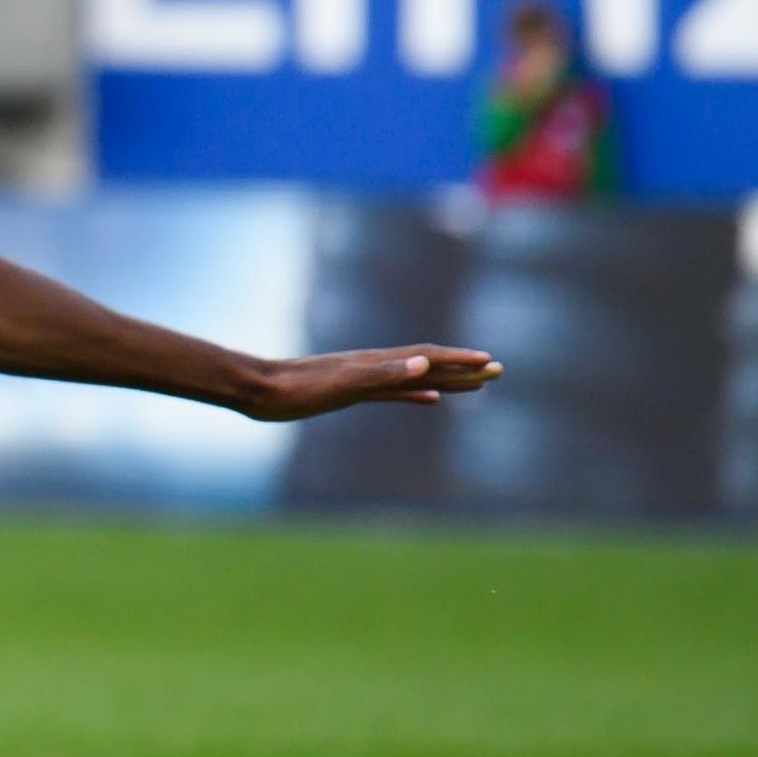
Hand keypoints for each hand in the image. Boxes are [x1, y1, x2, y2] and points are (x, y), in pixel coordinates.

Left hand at [236, 345, 503, 420]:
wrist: (259, 391)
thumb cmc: (297, 389)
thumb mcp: (343, 385)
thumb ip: (383, 376)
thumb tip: (424, 365)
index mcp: (377, 363)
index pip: (428, 358)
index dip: (461, 361)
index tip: (491, 363)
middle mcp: (374, 366)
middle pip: (429, 364)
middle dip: (465, 368)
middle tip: (499, 371)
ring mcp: (363, 378)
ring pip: (415, 377)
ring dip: (447, 379)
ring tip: (474, 384)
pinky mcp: (350, 392)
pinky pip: (394, 392)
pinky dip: (416, 393)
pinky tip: (429, 398)